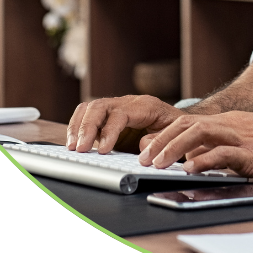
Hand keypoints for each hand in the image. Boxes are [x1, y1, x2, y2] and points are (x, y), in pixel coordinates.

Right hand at [66, 95, 182, 153]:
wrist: (179, 123)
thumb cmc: (176, 129)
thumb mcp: (174, 135)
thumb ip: (158, 140)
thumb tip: (142, 146)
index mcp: (145, 105)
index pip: (120, 113)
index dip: (109, 131)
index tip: (103, 150)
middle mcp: (128, 102)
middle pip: (100, 106)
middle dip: (87, 127)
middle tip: (80, 149)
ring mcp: (116, 107)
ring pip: (90, 108)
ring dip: (78, 126)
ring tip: (72, 147)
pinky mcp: (108, 116)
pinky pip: (88, 114)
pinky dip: (77, 126)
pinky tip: (75, 142)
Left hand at [139, 110, 252, 183]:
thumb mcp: (251, 144)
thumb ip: (224, 149)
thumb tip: (195, 160)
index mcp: (233, 121)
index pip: (190, 121)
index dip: (165, 134)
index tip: (147, 148)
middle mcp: (236, 124)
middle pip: (189, 124)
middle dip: (162, 140)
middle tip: (144, 158)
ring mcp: (245, 137)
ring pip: (200, 133)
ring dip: (174, 148)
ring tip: (158, 163)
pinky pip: (225, 153)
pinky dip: (204, 160)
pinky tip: (191, 169)